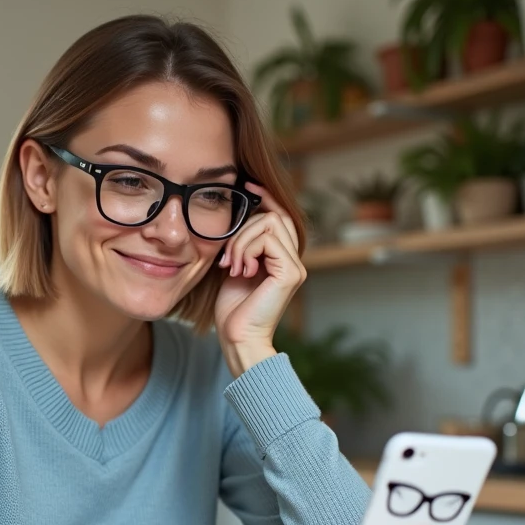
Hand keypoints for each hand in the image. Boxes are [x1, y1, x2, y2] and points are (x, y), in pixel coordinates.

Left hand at [214, 183, 305, 377]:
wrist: (238, 338)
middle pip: (274, 215)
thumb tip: (239, 211)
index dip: (265, 197)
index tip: (246, 185)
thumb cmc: (233, 309)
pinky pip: (267, 238)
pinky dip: (246, 249)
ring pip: (268, 222)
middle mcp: (294, 260)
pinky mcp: (291, 272)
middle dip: (243, 227)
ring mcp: (296, 266)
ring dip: (241, 240)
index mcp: (283, 259)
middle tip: (228, 257)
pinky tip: (240, 270)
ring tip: (232, 265)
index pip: (279, 215)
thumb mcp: (234, 266)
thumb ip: (241, 242)